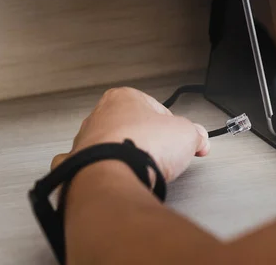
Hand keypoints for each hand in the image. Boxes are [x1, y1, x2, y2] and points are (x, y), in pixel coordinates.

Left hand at [51, 87, 210, 181]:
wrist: (113, 176)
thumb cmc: (139, 147)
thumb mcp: (185, 134)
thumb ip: (194, 133)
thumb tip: (198, 137)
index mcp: (123, 97)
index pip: (156, 109)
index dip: (173, 127)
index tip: (180, 139)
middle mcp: (99, 115)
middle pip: (133, 128)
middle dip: (150, 143)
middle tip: (164, 157)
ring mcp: (86, 141)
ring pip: (114, 148)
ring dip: (130, 159)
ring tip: (146, 171)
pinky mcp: (77, 166)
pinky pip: (98, 167)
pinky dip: (110, 173)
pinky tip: (124, 179)